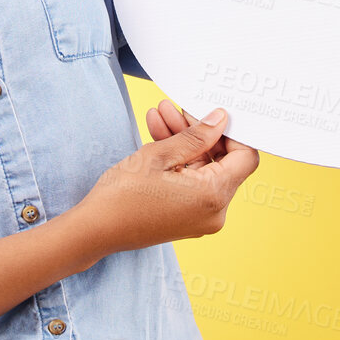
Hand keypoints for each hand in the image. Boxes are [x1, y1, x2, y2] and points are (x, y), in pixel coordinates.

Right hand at [76, 108, 259, 255]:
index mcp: (214, 196)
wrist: (94, 230)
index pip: (246, 157)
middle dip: (200, 132)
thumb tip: (221, 120)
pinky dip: (179, 161)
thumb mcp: (160, 155)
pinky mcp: (188, 218)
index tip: (212, 114)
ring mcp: (201, 218)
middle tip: (176, 109)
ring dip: (185, 142)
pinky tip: (159, 136)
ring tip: (159, 115)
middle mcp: (215, 212)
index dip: (233, 132)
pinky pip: (193, 183)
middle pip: (223, 162)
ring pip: (204, 169)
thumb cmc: (122, 195)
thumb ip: (196, 135)